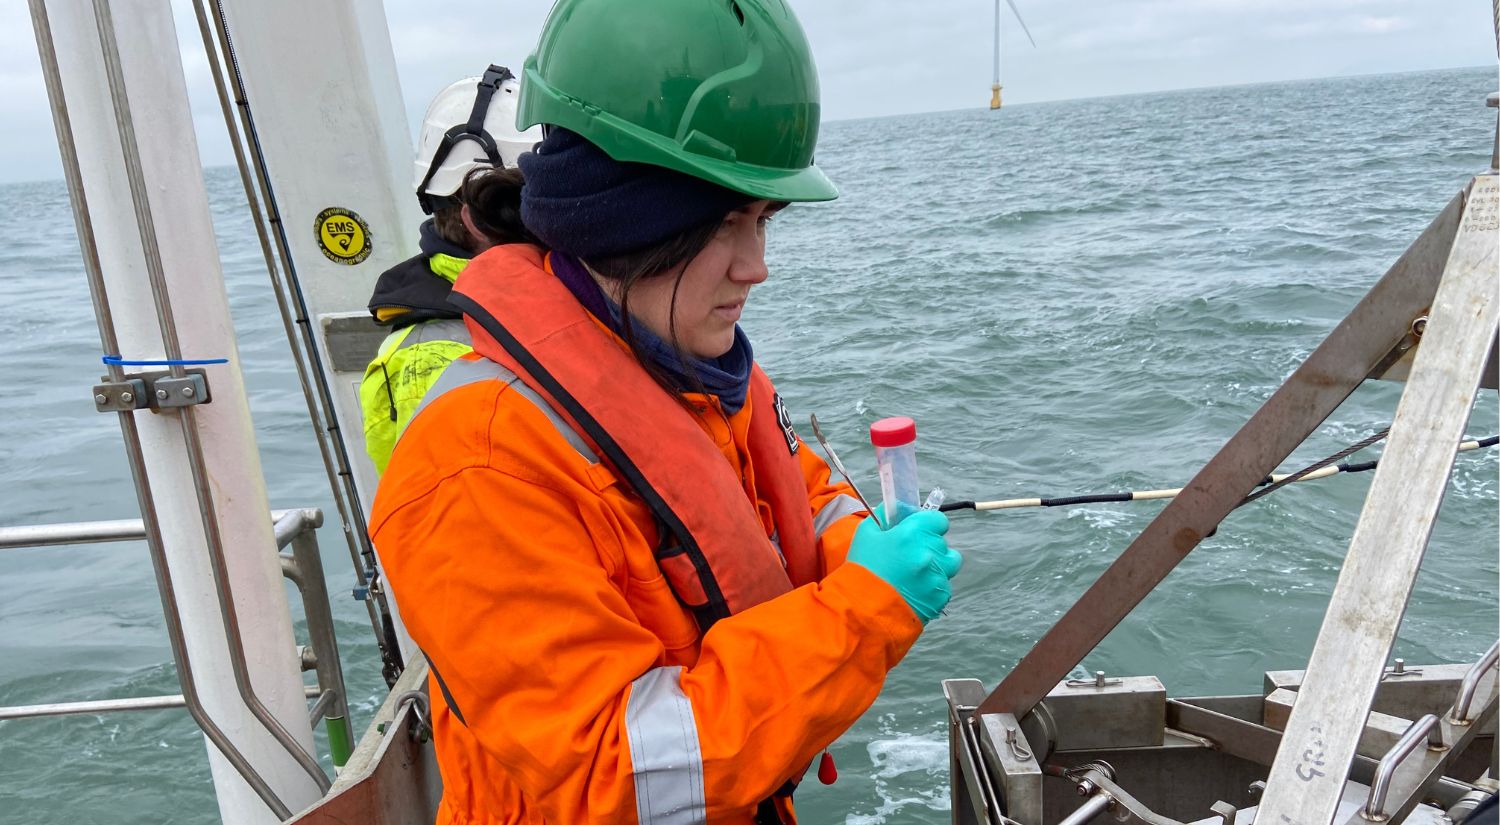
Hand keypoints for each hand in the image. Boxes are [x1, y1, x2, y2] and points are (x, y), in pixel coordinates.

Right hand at [847, 503, 961, 622]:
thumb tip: (901, 507)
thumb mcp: (867, 533)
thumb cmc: (862, 568)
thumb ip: (886, 515)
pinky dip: (933, 586)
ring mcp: (938, 575)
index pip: (939, 520)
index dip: (929, 525)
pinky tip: (915, 590)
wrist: (862, 609)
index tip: (918, 532)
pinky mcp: (941, 596)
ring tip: (917, 574)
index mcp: (913, 532)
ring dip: (937, 565)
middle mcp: (930, 552)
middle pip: (942, 542)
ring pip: (949, 563)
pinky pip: (944, 585)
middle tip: (910, 556)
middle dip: (929, 546)